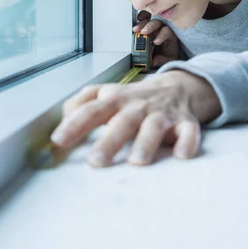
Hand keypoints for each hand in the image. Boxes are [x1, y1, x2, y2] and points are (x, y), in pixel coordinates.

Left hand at [51, 70, 221, 167]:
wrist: (179, 87)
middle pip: (123, 121)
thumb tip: (62, 115)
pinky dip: (187, 142)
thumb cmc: (135, 98)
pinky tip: (181, 155)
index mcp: (115, 100)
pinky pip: (188, 131)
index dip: (75, 124)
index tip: (59, 140)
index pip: (92, 111)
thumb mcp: (107, 95)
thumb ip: (82, 103)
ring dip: (146, 143)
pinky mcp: (185, 123)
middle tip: (96, 161)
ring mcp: (162, 114)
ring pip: (154, 127)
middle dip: (110, 140)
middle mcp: (138, 106)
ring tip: (137, 162)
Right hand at [133, 10, 179, 66]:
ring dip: (142, 23)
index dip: (161, 36)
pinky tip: (137, 19)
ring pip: (150, 19)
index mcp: (170, 35)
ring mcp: (155, 25)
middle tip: (143, 32)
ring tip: (136, 29)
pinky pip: (145, 17)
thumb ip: (161, 59)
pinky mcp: (147, 24)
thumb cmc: (169, 53)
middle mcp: (162, 27)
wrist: (166, 51)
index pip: (166, 31)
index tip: (155, 42)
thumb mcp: (168, 59)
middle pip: (157, 23)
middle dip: (150, 27)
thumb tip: (153, 60)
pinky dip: (141, 16)